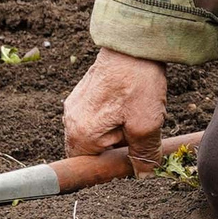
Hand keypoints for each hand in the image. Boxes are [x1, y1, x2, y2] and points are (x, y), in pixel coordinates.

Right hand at [63, 48, 166, 168]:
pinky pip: (96, 116)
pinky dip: (113, 116)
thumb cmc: (137, 83)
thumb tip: (143, 175)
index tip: (130, 161)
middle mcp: (71, 120)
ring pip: (96, 133)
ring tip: (136, 113)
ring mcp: (75, 105)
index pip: (88, 167)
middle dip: (116, 148)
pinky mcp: (83, 93)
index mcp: (81, 134)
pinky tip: (131, 103)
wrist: (134, 42)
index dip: (110, 168)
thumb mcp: (146, 125)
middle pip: (92, 151)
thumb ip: (143, 155)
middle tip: (138, 133)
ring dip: (117, 131)